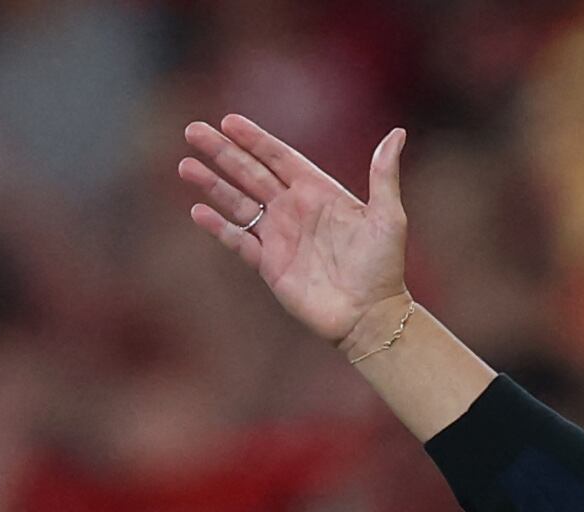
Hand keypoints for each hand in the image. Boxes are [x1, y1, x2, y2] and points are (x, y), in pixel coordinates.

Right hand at [180, 115, 409, 345]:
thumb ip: (384, 175)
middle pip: (250, 173)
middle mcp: (294, 210)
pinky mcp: (270, 265)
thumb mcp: (389, 217)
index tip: (228, 121)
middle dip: (222, 152)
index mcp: (318, 192)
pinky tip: (197, 211)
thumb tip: (398, 133)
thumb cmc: (384, 267)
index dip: (255, 139)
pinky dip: (218, 227)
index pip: (280, 157)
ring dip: (212, 184)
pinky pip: (238, 241)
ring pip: (238, 202)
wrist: (371, 317)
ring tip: (185, 165)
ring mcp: (280, 237)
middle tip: (193, 131)